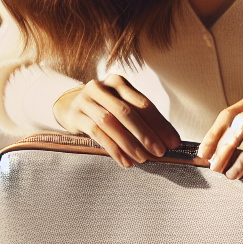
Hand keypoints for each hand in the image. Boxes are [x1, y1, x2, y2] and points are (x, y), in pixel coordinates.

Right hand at [53, 74, 180, 167]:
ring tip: (143, 159)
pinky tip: (125, 161)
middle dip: (146, 133)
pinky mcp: (75, 116)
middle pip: (126, 111)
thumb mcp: (120, 104)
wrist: (68, 105)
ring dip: (129, 143)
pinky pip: (96, 134)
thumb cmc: (104, 107)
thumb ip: (141, 117)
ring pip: (110, 122)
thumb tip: (167, 140)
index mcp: (118, 82)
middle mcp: (101, 88)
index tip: (173, 142)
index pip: (143, 103)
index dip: (160, 124)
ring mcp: (85, 101)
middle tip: (160, 151)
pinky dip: (113, 149)